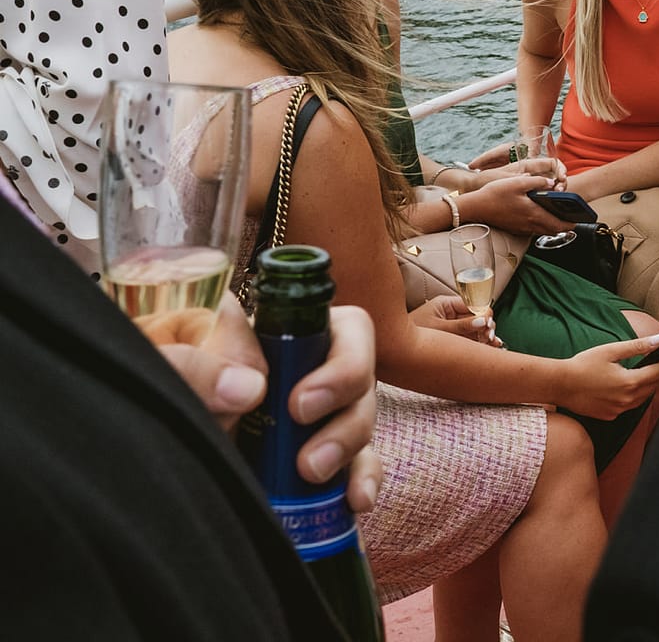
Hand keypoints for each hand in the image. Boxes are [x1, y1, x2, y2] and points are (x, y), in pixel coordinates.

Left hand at [139, 299, 380, 512]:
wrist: (122, 435)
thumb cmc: (143, 380)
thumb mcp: (155, 359)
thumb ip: (191, 362)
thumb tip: (246, 389)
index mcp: (274, 332)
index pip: (341, 328)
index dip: (338, 364)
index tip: (297, 404)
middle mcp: (302, 369)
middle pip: (360, 378)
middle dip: (343, 415)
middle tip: (306, 452)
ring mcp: (311, 416)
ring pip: (361, 420)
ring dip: (349, 448)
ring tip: (312, 475)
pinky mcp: (311, 459)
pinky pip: (359, 464)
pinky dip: (363, 480)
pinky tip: (355, 502)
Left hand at [411, 294, 500, 345]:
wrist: (392, 347)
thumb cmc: (413, 334)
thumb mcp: (440, 329)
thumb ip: (463, 326)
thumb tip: (484, 321)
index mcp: (446, 304)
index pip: (472, 305)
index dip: (483, 315)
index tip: (488, 327)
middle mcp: (450, 312)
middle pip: (476, 316)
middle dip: (486, 327)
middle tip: (491, 339)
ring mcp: (451, 325)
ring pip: (474, 328)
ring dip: (485, 336)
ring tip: (495, 345)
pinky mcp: (450, 337)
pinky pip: (469, 337)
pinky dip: (479, 342)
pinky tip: (491, 347)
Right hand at [454, 173, 573, 237]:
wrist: (475, 207)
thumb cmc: (495, 193)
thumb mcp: (518, 182)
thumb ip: (538, 182)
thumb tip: (552, 183)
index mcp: (534, 214)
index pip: (559, 224)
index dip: (571, 223)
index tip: (578, 219)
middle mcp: (530, 225)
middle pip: (553, 229)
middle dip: (563, 224)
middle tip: (570, 216)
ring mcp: (522, 228)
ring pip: (543, 230)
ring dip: (552, 225)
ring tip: (557, 214)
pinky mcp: (515, 228)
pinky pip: (533, 229)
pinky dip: (540, 224)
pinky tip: (538, 213)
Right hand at [559, 333, 658, 418]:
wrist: (560, 385)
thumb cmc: (583, 365)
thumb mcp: (611, 351)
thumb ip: (638, 346)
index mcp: (630, 382)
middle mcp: (627, 399)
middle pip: (653, 386)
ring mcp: (619, 410)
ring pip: (642, 398)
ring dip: (649, 386)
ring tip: (651, 373)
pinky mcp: (610, 415)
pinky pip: (629, 406)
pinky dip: (633, 396)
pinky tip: (629, 388)